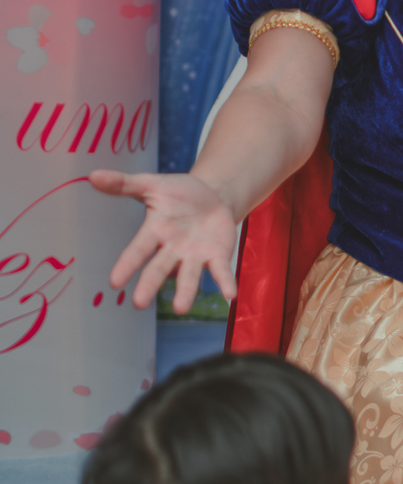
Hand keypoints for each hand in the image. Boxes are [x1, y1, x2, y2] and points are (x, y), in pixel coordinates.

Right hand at [90, 169, 237, 312]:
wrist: (214, 195)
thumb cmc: (179, 193)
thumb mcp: (153, 184)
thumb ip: (124, 184)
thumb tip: (92, 175)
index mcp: (155, 231)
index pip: (138, 249)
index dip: (127, 264)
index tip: (114, 282)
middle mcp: (172, 249)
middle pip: (159, 268)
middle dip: (149, 284)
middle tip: (138, 303)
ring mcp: (195, 255)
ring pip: (188, 276)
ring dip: (185, 292)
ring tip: (181, 308)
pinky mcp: (217, 256)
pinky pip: (221, 271)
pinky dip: (225, 283)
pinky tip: (230, 295)